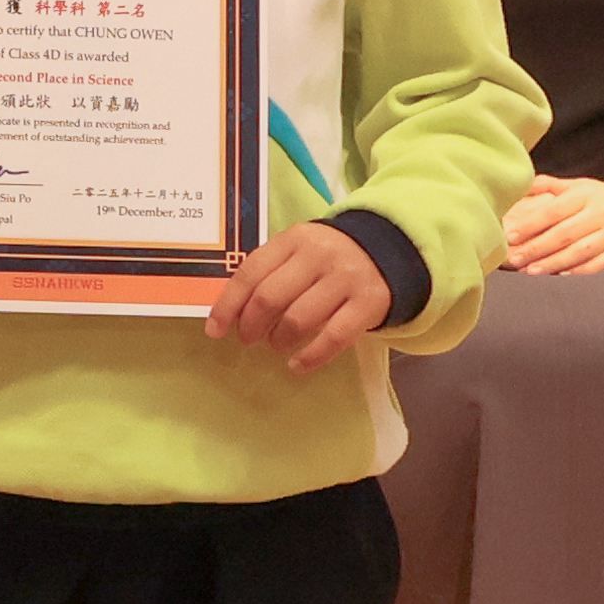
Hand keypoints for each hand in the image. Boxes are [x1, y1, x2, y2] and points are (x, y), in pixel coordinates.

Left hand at [219, 218, 396, 375]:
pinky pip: (334, 337)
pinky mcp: (369, 303)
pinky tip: (296, 365)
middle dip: (251, 325)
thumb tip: (228, 312)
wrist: (387, 250)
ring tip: (276, 344)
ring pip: (299, 319)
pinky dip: (310, 357)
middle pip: (270, 297)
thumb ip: (269, 271)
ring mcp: (346, 278)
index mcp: (294, 239)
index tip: (215, 330)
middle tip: (248, 338)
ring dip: (278, 340)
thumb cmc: (327, 258)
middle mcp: (319, 255)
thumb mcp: (298, 252)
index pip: (250, 273)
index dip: (228, 305)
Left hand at [496, 173, 603, 276]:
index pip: (554, 211)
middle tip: (515, 259)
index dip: (531, 224)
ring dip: (554, 263)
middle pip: (564, 234)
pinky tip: (561, 275)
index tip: (511, 235)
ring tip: (531, 270)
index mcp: (585, 196)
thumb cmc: (601, 197)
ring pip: (580, 252)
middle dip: (537, 248)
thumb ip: (548, 185)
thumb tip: (519, 184)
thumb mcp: (578, 185)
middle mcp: (600, 214)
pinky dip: (579, 271)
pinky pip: (599, 264)